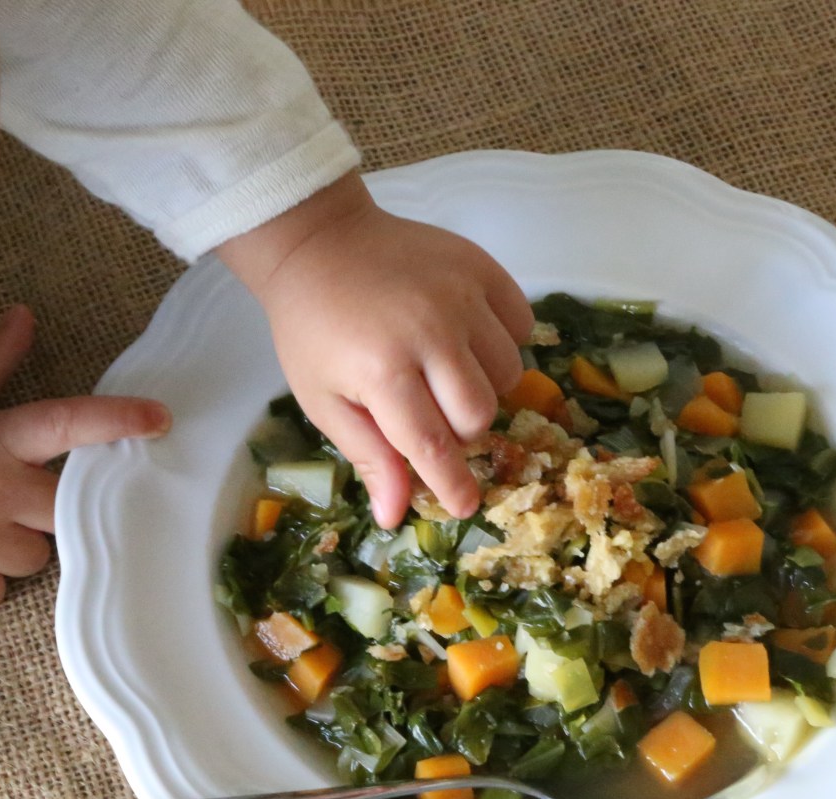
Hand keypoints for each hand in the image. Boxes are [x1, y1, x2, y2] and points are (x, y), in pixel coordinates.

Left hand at [218, 173, 532, 526]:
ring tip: (445, 374)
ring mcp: (462, 294)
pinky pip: (521, 326)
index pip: (432, 445)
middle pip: (479, 414)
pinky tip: (466, 339)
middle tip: (429, 414)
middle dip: (459, 431)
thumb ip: (368, 455)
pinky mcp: (482, 267)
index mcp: (383, 370)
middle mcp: (430, 331)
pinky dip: (501, 343)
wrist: (319, 244)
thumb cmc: (314, 331)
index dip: (452, 484)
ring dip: (481, 389)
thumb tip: (395, 516)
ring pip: (508, 374)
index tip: (465, 507)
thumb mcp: (324, 401)